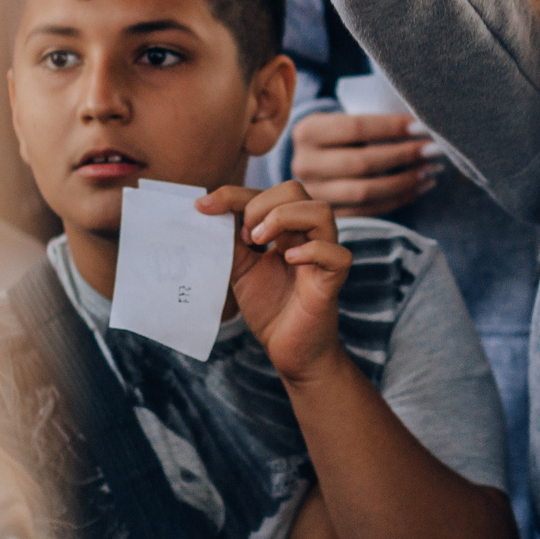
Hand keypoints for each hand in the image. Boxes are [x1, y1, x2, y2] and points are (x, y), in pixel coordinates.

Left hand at [200, 182, 353, 383]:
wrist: (288, 349)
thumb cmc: (268, 306)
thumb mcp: (240, 266)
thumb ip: (230, 238)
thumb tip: (206, 209)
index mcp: (288, 228)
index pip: (267, 192)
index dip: (234, 194)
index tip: (203, 207)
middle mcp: (308, 234)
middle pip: (296, 189)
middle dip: (261, 204)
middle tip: (244, 235)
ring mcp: (323, 255)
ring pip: (321, 211)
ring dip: (283, 218)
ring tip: (260, 242)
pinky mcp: (333, 279)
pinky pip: (336, 253)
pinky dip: (311, 250)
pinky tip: (287, 260)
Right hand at [293, 110, 441, 210]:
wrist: (316, 160)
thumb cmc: (343, 134)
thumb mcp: (346, 119)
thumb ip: (376, 122)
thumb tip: (422, 128)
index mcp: (308, 131)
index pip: (357, 127)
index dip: (392, 127)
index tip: (422, 126)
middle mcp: (304, 164)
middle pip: (362, 163)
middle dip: (403, 156)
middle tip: (433, 150)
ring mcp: (314, 193)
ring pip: (365, 192)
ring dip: (404, 181)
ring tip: (430, 170)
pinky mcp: (329, 214)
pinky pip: (369, 211)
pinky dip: (399, 199)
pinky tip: (421, 186)